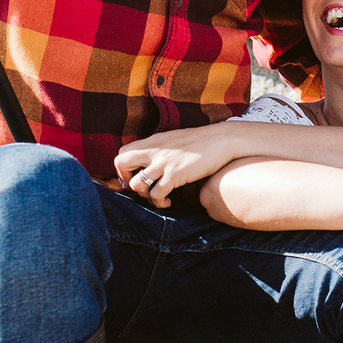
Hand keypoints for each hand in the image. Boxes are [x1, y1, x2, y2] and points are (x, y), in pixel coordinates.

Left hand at [115, 122, 237, 205]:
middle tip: (140, 187)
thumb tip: (150, 161)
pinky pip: (157, 194)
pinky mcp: (175, 175)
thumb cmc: (201, 142)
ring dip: (144, 195)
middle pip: (120, 163)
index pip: (122, 152)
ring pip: (136, 184)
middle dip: (125, 180)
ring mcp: (163, 163)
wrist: (221, 140)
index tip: (135, 177)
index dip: (123, 168)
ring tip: (156, 197)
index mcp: (152, 142)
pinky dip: (159, 202)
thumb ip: (159, 149)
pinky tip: (168, 202)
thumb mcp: (173, 141)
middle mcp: (154, 151)